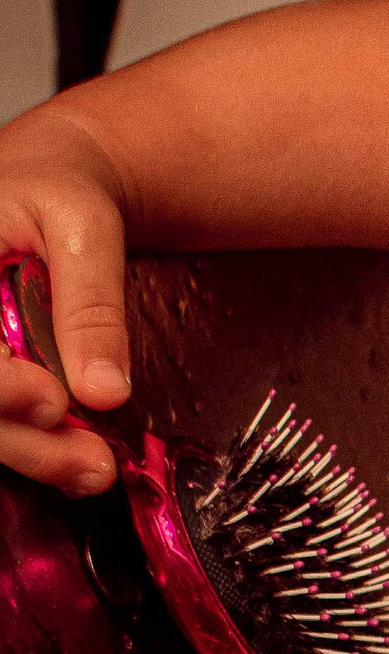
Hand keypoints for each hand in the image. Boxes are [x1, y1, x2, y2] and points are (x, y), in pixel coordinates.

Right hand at [0, 129, 134, 495]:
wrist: (58, 183)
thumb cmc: (62, 188)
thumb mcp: (85, 225)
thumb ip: (91, 305)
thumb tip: (105, 392)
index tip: (53, 401)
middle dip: (18, 439)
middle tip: (90, 458)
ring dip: (31, 456)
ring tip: (95, 470)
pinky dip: (35, 451)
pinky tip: (77, 467)